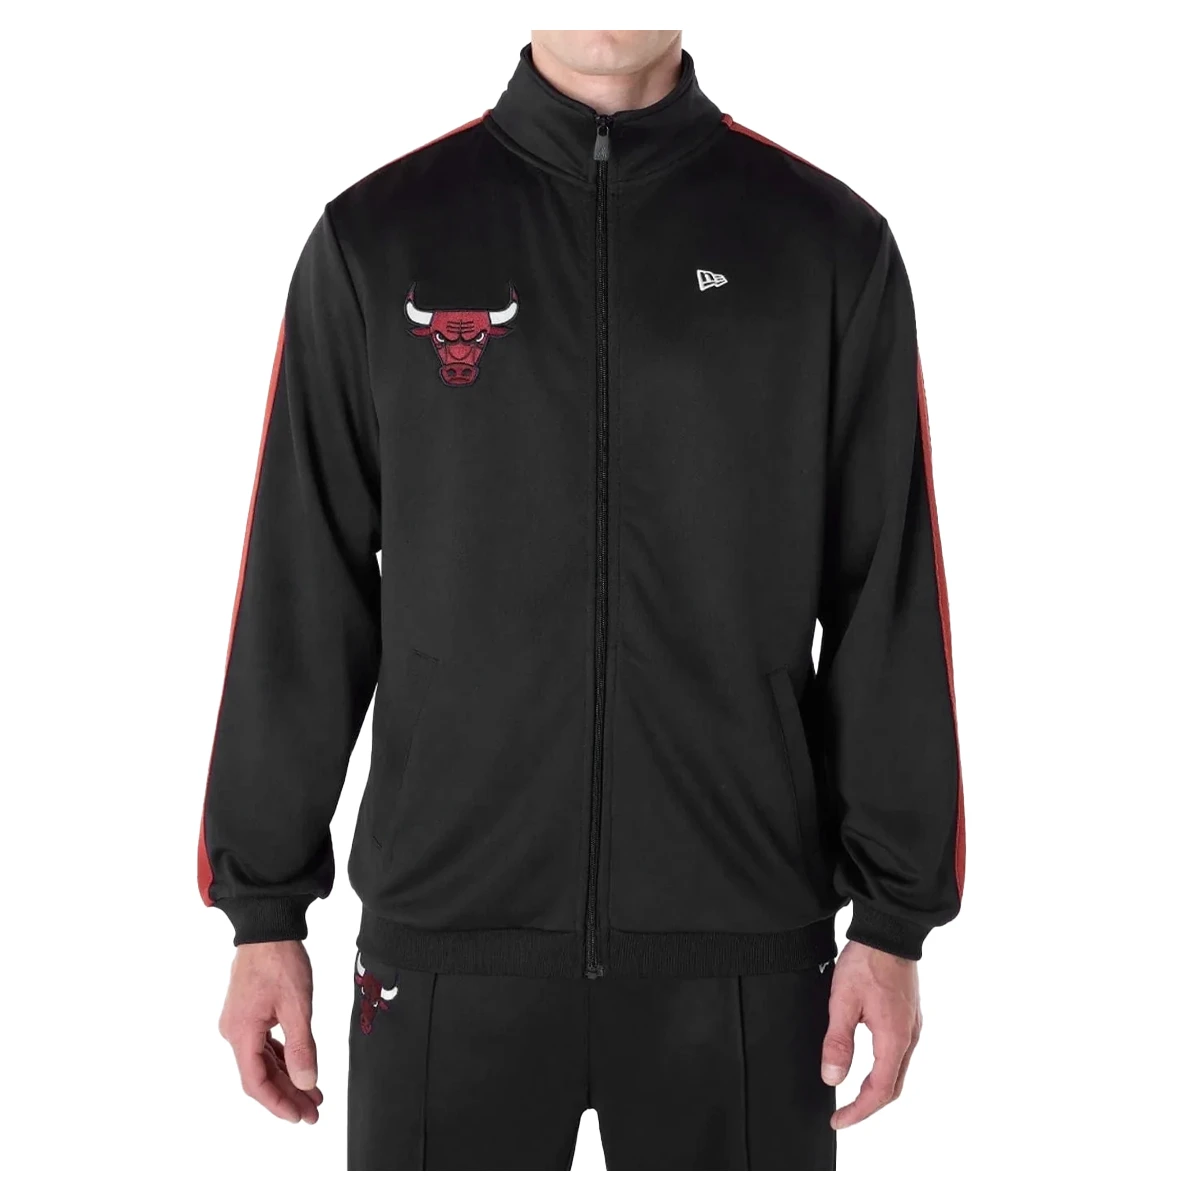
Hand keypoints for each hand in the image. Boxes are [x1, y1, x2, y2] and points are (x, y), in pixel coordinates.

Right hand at [218, 940, 322, 1123]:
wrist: (268, 926)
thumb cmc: (280, 960)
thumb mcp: (297, 1005)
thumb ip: (301, 1047)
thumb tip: (306, 1083)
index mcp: (241, 1033)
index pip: (256, 1082)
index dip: (277, 1104)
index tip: (299, 1117)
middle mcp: (234, 1031)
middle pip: (260, 1074)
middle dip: (287, 1095)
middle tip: (312, 1112)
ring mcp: (240, 1022)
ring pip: (262, 1061)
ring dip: (287, 1078)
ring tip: (312, 1094)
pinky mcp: (248, 1012)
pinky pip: (264, 1044)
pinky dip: (282, 1058)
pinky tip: (299, 1067)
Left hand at [821, 941, 920, 1129]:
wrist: (889, 931)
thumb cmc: (866, 962)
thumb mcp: (842, 1001)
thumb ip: (838, 1041)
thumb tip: (833, 1078)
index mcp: (894, 1038)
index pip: (879, 1091)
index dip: (858, 1111)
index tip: (838, 1121)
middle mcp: (909, 1037)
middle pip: (893, 1087)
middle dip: (868, 1106)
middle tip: (843, 1114)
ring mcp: (913, 1026)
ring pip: (898, 1071)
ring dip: (876, 1088)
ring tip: (852, 1095)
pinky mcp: (910, 1016)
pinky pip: (899, 1054)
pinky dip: (883, 1069)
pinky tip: (868, 1065)